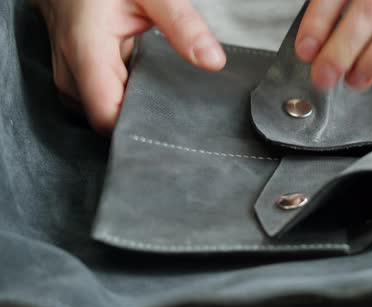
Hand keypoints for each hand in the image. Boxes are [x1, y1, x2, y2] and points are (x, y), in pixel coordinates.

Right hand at [32, 0, 225, 133]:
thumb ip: (183, 25)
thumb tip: (213, 61)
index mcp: (87, 53)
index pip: (108, 118)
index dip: (140, 129)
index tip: (174, 126)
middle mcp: (72, 74)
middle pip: (109, 121)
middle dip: (145, 121)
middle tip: (181, 114)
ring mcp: (70, 80)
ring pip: (106, 115)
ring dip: (136, 111)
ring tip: (165, 98)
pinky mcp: (76, 82)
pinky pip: (103, 104)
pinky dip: (127, 100)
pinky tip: (148, 89)